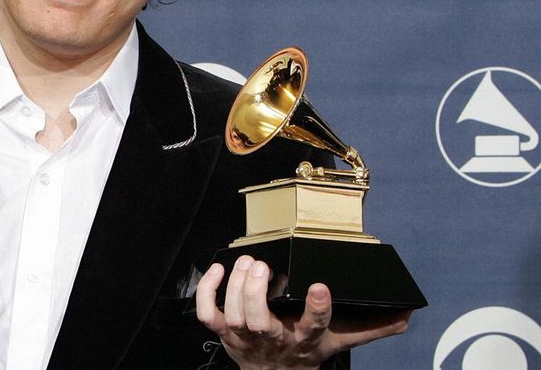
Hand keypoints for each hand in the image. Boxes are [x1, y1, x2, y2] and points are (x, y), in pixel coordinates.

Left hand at [195, 256, 409, 369]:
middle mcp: (272, 339)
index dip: (315, 308)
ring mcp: (244, 337)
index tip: (319, 287)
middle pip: (260, 321)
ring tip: (248, 263)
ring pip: (234, 315)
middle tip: (264, 268)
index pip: (313, 326)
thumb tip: (405, 317)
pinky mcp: (224, 331)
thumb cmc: (305, 350)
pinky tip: (218, 270)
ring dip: (237, 287)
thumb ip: (369, 328)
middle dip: (257, 294)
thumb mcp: (338, 341)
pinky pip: (208, 313)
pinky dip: (208, 291)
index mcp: (303, 339)